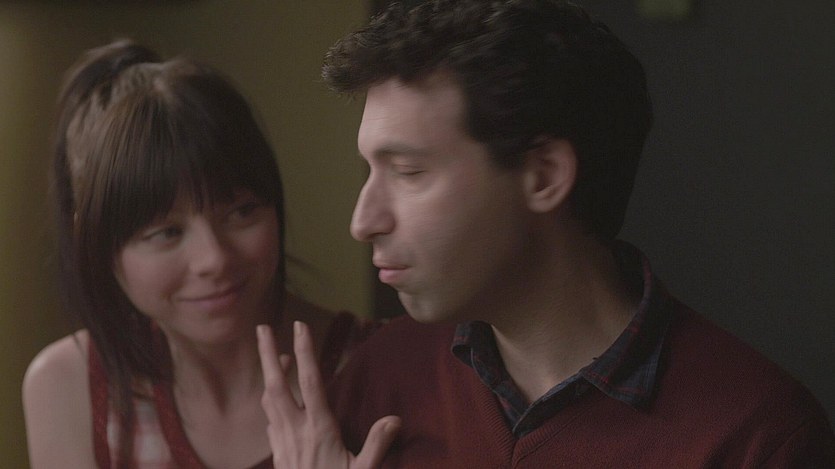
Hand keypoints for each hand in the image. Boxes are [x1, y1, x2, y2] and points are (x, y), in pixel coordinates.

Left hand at [257, 321, 399, 468]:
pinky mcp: (278, 455)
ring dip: (271, 375)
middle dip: (267, 354)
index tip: (301, 326)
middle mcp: (295, 431)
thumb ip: (377, 445)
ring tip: (275, 355)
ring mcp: (283, 443)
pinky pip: (270, 420)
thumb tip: (394, 418)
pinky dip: (272, 401)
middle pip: (276, 384)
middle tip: (261, 327)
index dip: (305, 352)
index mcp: (319, 430)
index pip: (310, 382)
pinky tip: (277, 399)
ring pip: (270, 400)